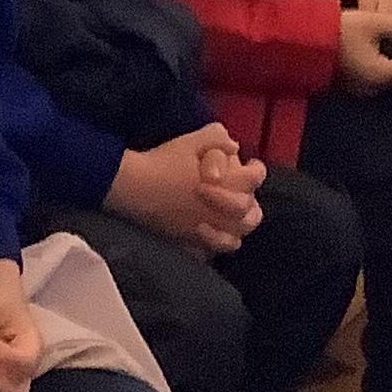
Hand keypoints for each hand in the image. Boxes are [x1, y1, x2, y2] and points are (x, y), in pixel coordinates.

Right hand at [109, 126, 264, 255]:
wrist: (134, 186)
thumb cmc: (165, 161)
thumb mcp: (192, 140)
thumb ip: (218, 138)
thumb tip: (234, 147)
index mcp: (230, 187)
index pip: (255, 180)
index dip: (257, 170)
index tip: (252, 165)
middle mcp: (224, 215)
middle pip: (252, 217)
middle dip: (251, 203)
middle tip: (243, 194)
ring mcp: (207, 234)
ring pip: (234, 241)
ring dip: (235, 229)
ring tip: (228, 219)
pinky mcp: (189, 244)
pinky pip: (208, 253)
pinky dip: (211, 246)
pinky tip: (206, 236)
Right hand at [336, 8, 391, 91]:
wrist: (300, 46)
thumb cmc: (341, 32)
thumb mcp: (375, 22)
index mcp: (384, 75)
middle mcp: (373, 90)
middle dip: (390, 57)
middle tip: (377, 36)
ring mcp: (356, 93)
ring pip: (376, 77)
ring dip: (374, 62)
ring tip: (361, 42)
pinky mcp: (342, 90)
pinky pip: (360, 80)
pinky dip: (360, 69)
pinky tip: (349, 52)